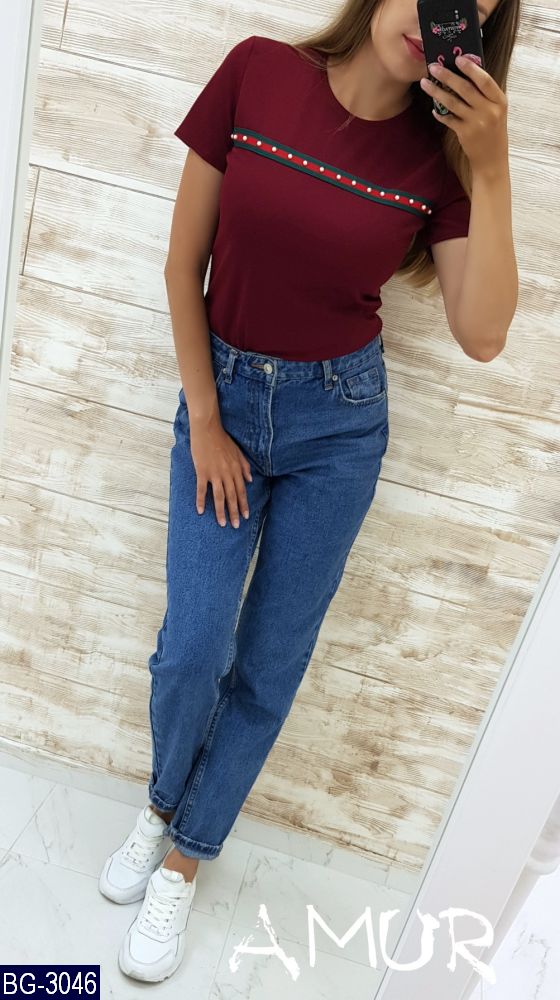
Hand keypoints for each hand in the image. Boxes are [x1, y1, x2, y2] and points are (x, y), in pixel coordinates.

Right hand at [190, 421, 251, 527]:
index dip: (244, 504)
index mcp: (236, 469)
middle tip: (236, 525)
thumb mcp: (238, 452)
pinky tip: (201, 511)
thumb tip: (250, 480)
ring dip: (221, 511)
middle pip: (232, 497)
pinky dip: (201, 501)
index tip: (246, 516)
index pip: (241, 491)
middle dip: (234, 512)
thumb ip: (245, 466)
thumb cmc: (222, 439)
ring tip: (222, 524)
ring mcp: (214, 473)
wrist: (208, 429)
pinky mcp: (202, 471)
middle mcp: (227, 473)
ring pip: (219, 496)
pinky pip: (202, 489)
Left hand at [420, 54, 508, 175]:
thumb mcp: (497, 111)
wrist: (492, 160)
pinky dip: (439, 113)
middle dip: (447, 76)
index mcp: (499, 101)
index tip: (458, 58)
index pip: (485, 80)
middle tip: (433, 67)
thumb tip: (466, 74)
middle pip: (465, 89)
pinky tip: (433, 108)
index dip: (471, 68)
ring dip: (437, 92)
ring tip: (425, 83)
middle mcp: (489, 111)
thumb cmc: (493, 132)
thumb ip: (485, 95)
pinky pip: (448, 119)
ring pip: (453, 102)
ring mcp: (477, 123)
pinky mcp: (465, 133)